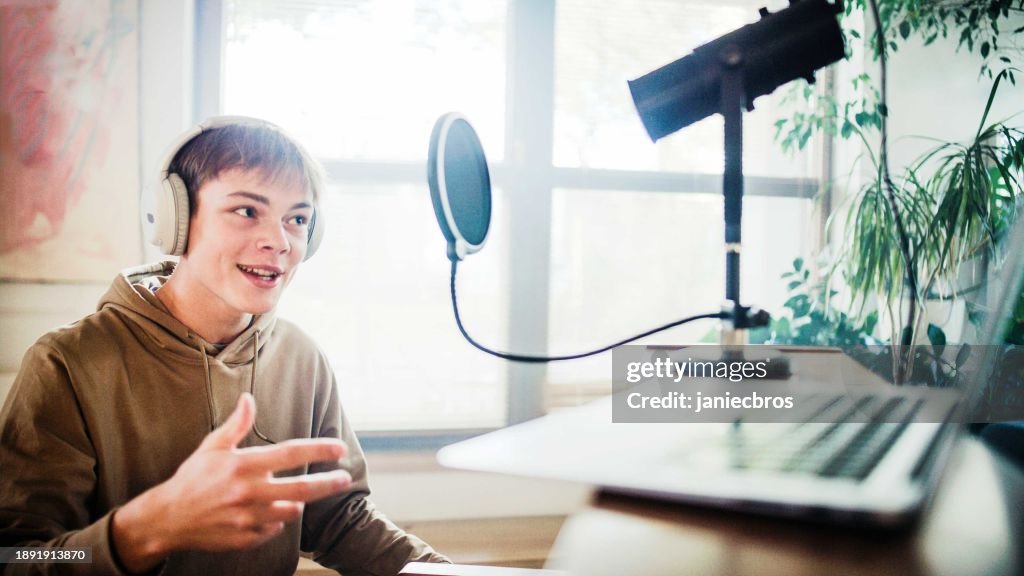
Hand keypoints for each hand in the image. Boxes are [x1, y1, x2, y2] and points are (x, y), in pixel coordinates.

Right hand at [112, 393, 350, 572]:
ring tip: (297, 495)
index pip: (290, 454)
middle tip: (344, 478)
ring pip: (291, 511)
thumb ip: (236, 424)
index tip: (339, 447)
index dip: (318, 450)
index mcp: (242, 466)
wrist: (166, 519)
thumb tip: (249, 398)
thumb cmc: (191, 479)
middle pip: (300, 489)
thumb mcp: (212, 447)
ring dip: (298, 502)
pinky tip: (269, 512)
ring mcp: (247, 518)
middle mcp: (248, 492)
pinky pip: (274, 529)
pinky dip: (277, 520)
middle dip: (328, 483)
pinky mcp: (245, 538)